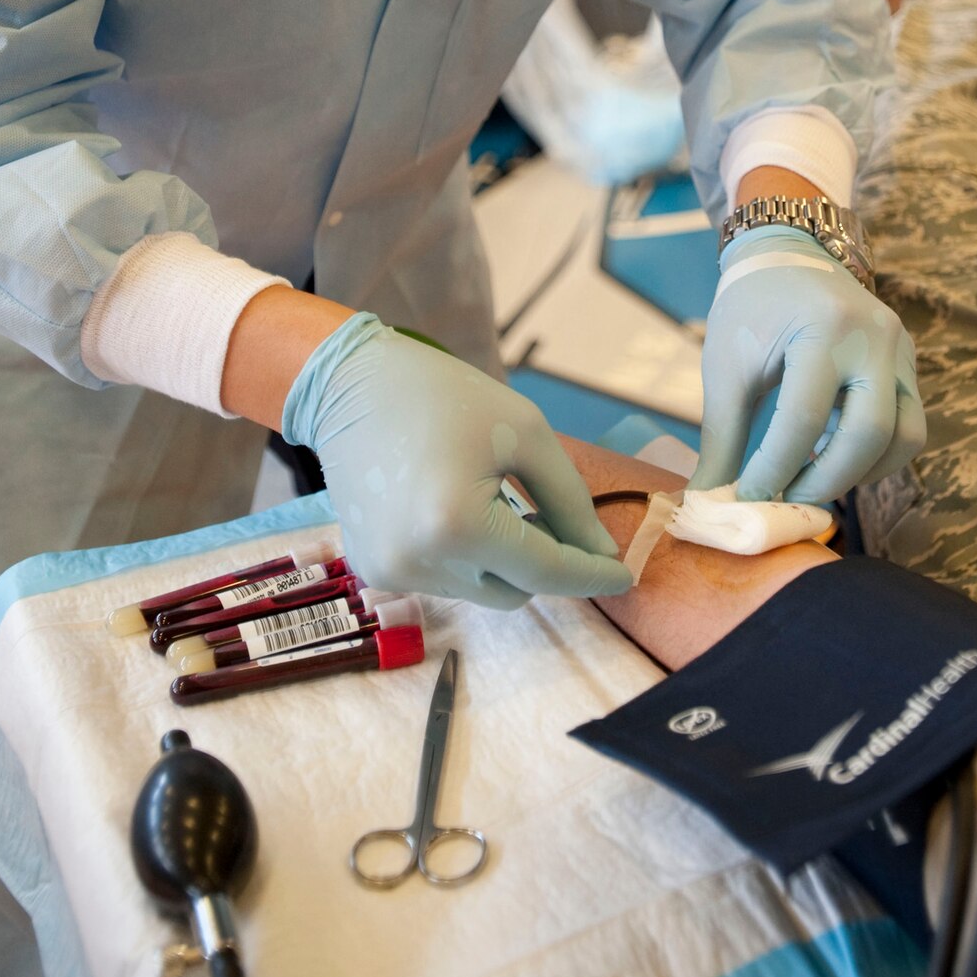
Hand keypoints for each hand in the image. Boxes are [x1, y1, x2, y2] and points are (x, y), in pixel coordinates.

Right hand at [283, 315, 632, 609]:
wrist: (350, 385)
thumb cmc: (445, 396)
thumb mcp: (524, 433)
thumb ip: (570, 501)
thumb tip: (599, 555)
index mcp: (458, 526)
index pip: (544, 571)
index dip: (591, 575)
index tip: (626, 573)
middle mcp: (418, 563)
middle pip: (515, 591)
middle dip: (541, 559)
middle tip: (544, 509)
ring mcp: (389, 573)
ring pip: (481, 591)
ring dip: (500, 558)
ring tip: (488, 496)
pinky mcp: (372, 569)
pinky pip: (444, 580)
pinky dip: (463, 556)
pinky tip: (451, 506)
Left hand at [691, 226, 924, 504]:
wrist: (790, 253)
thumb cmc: (751, 307)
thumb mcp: (726, 366)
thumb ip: (721, 437)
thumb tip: (708, 504)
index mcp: (824, 327)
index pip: (804, 418)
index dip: (775, 468)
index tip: (749, 499)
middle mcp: (875, 337)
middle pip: (869, 434)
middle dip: (826, 480)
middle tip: (787, 500)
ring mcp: (901, 349)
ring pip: (904, 437)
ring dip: (860, 473)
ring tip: (811, 478)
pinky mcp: (909, 364)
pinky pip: (909, 424)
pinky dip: (875, 454)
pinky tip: (832, 455)